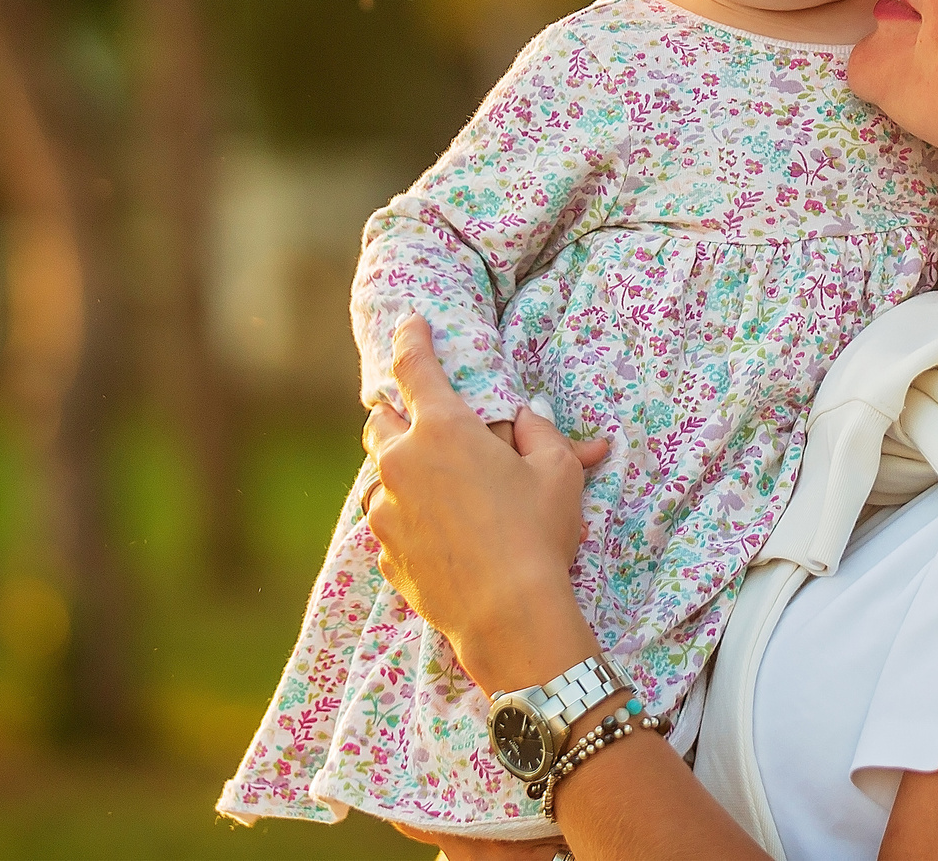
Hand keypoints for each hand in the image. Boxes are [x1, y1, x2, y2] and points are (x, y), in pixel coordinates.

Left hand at [361, 316, 609, 691]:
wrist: (508, 614)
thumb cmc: (538, 533)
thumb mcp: (558, 471)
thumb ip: (540, 433)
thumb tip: (528, 417)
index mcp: (442, 429)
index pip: (414, 367)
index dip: (411, 338)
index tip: (410, 323)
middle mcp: (402, 463)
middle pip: (379, 421)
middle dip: (397, 414)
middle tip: (424, 421)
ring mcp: (385, 510)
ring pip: (379, 475)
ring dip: (400, 470)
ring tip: (436, 486)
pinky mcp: (383, 552)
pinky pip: (387, 521)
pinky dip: (405, 517)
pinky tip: (438, 533)